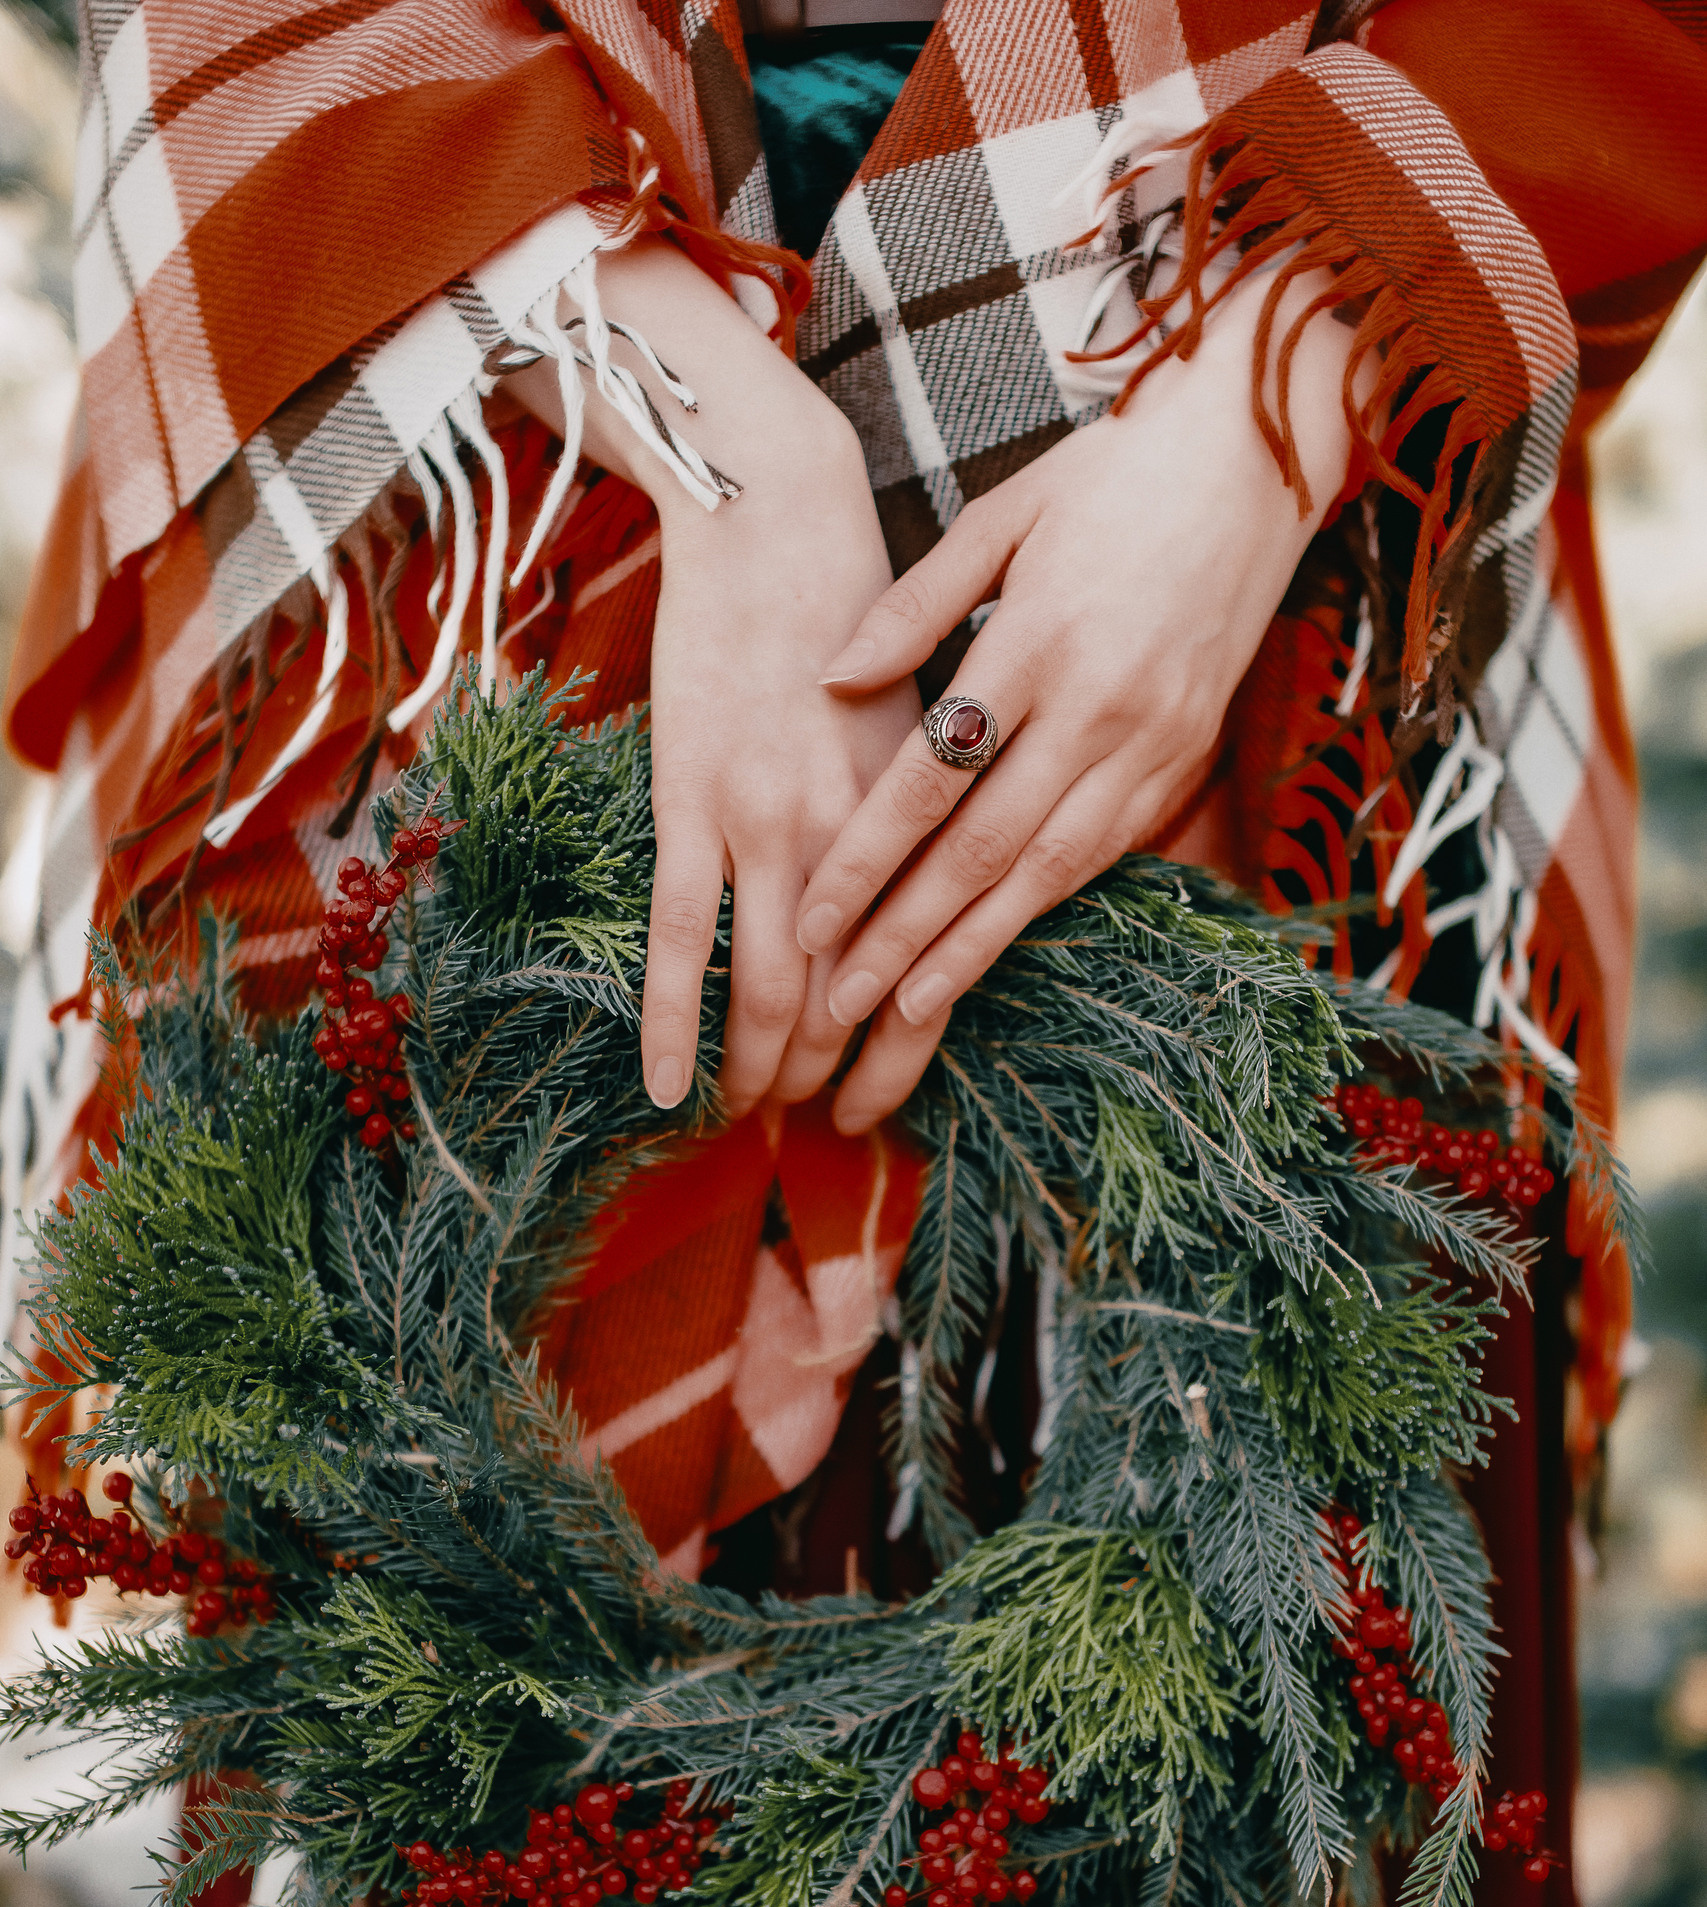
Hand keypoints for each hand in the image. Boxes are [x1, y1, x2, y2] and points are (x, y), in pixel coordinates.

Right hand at [511, 242, 916, 1114]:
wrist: (776, 514)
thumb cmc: (853, 607)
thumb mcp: (922, 711)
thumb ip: (926, 812)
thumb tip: (933, 888)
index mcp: (920, 820)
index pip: (924, 969)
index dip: (905, 1050)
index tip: (883, 1098)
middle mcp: (854, 837)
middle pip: (848, 1000)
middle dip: (831, 1078)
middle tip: (818, 1122)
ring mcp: (767, 825)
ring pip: (770, 988)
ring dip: (759, 1069)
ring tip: (743, 1116)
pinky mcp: (691, 802)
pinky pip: (679, 940)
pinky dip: (672, 1022)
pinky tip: (666, 1088)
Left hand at [799, 272, 1364, 1132]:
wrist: (1260, 458)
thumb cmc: (1117, 471)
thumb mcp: (1006, 511)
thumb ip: (916, 604)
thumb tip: (835, 682)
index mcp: (1041, 638)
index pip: (934, 777)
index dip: (868, 860)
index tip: (813, 921)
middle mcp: (1100, 705)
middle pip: (985, 848)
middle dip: (906, 934)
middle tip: (838, 1001)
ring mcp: (1154, 740)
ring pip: (1049, 870)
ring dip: (973, 948)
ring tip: (907, 1010)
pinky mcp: (1186, 757)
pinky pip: (1103, 851)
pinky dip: (1041, 909)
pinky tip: (990, 949)